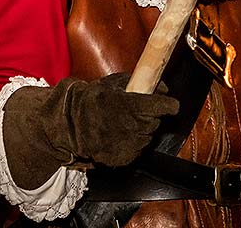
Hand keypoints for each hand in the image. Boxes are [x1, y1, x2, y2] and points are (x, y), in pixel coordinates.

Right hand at [2, 73, 178, 188]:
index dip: (168, 104)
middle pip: (155, 122)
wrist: (70, 124)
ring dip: (141, 130)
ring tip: (122, 123)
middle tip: (135, 111)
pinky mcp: (124, 158)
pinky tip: (118, 135)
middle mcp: (133, 126)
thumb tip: (163, 88)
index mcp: (132, 105)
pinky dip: (131, 143)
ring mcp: (129, 144)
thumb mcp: (114, 83)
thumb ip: (139, 83)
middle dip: (149, 116)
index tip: (170, 104)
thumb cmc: (92, 100)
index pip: (163, 106)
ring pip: (147, 137)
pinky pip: (137, 149)